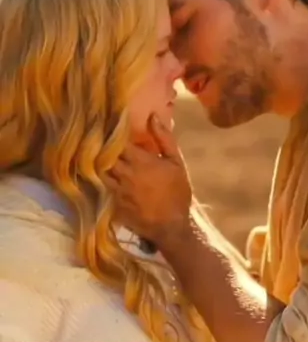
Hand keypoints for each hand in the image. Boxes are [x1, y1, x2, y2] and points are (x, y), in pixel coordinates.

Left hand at [106, 115, 191, 241]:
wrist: (171, 226)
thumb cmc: (177, 192)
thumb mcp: (176, 162)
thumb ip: (164, 138)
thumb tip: (152, 115)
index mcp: (140, 160)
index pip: (118, 140)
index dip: (112, 132)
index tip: (109, 125)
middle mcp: (124, 173)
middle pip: (104, 154)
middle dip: (102, 145)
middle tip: (99, 137)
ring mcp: (116, 189)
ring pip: (99, 170)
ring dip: (98, 162)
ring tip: (95, 154)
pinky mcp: (112, 203)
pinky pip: (100, 187)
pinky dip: (98, 179)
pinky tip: (97, 175)